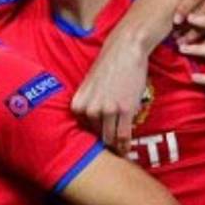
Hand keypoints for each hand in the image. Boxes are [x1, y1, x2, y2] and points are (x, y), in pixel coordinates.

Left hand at [71, 34, 148, 155]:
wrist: (124, 50)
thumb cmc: (107, 66)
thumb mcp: (88, 85)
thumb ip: (87, 104)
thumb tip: (90, 122)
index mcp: (78, 103)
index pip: (81, 128)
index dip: (89, 137)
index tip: (91, 148)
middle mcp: (90, 109)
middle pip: (96, 135)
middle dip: (102, 145)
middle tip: (108, 154)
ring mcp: (108, 110)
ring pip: (110, 138)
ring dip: (114, 148)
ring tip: (118, 154)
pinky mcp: (125, 110)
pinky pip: (123, 134)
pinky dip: (125, 145)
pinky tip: (126, 150)